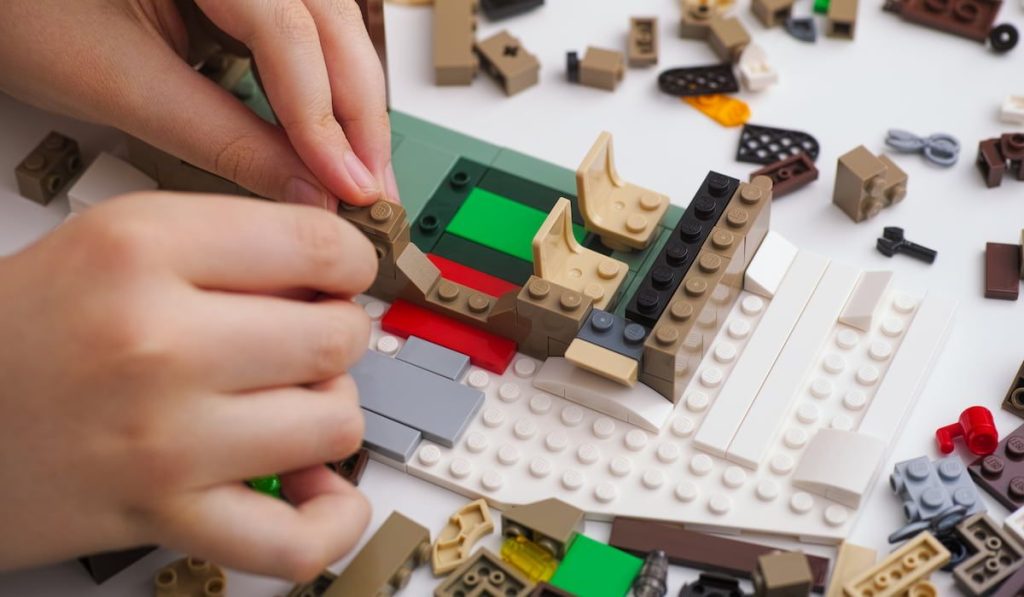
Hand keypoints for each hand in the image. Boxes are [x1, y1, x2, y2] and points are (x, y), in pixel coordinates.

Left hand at [0, 0, 396, 209]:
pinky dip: (320, 91)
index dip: (325, 116)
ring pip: (331, 30)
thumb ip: (220, 138)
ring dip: (350, 105)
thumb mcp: (120, 83)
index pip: (289, 31)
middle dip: (357, 114)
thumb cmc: (19, 9)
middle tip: (372, 189)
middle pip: (333, 25)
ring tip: (360, 171)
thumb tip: (300, 191)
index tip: (346, 185)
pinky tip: (330, 138)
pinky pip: (305, 36)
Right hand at [0, 192, 374, 579]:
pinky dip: (330, 521)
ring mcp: (164, 438)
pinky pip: (295, 540)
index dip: (349, 264)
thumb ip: (226, 241)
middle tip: (303, 340)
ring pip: (335, 423)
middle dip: (336, 336)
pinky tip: (322, 491)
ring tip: (287, 403)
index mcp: (143, 249)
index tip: (340, 278)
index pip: (319, 246)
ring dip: (328, 414)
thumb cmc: (17, 332)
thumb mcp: (110, 241)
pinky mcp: (162, 517)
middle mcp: (156, 341)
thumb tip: (336, 269)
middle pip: (337, 335)